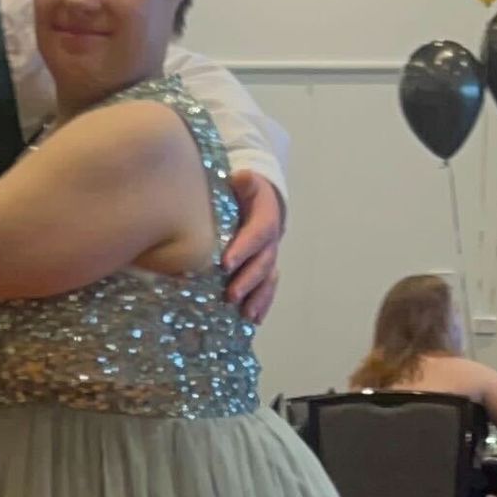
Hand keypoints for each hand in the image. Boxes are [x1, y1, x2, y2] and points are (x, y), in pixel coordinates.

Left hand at [223, 175, 283, 323]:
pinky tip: (254, 320)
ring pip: (267, 280)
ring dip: (258, 298)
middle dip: (248, 280)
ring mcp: (269, 258)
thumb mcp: (244, 183)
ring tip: (246, 314)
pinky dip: (263, 304)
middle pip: (262, 263)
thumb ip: (243, 182)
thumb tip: (242, 176)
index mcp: (265, 218)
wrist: (260, 201)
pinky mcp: (265, 270)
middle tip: (231, 295)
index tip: (225, 264)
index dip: (243, 249)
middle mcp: (271, 242)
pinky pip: (267, 288)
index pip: (256, 234)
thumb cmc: (244, 193)